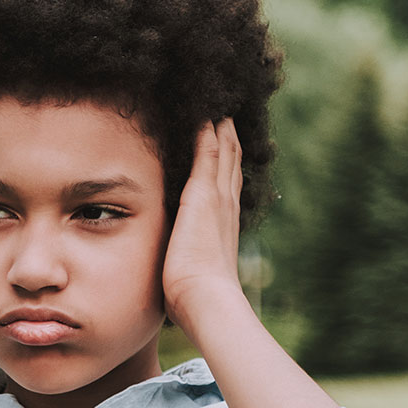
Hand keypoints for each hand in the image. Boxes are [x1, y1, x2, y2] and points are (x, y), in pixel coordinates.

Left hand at [162, 118, 247, 335]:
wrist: (206, 300)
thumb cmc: (196, 300)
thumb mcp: (192, 276)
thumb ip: (185, 268)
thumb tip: (177, 280)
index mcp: (222, 226)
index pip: (226, 187)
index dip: (227, 166)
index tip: (225, 146)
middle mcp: (226, 208)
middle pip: (230, 164)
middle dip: (228, 140)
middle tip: (228, 115)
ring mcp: (217, 199)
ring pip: (223, 153)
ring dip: (221, 130)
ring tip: (219, 107)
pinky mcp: (203, 195)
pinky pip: (208, 153)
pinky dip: (208, 132)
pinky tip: (205, 114)